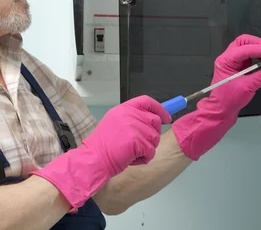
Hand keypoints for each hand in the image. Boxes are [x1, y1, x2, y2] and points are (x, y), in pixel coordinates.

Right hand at [31, 95, 170, 209]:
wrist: (93, 159)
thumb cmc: (103, 145)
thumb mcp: (115, 123)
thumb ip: (132, 118)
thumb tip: (154, 119)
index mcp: (124, 108)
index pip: (147, 101)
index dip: (159, 109)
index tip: (167, 118)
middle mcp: (130, 114)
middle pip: (156, 121)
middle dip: (153, 134)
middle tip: (139, 144)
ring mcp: (134, 127)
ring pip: (155, 138)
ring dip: (147, 149)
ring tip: (130, 152)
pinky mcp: (138, 141)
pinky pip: (151, 151)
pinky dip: (143, 159)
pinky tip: (130, 159)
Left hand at [171, 34, 260, 160]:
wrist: (220, 109)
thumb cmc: (229, 99)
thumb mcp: (248, 87)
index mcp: (226, 61)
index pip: (245, 49)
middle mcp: (227, 57)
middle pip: (243, 41)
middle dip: (259, 44)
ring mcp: (232, 60)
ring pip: (246, 46)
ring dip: (260, 50)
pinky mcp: (237, 65)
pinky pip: (249, 55)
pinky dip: (259, 56)